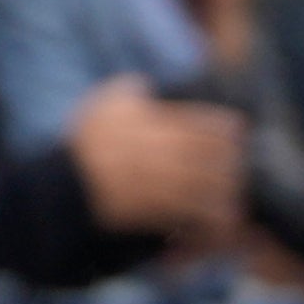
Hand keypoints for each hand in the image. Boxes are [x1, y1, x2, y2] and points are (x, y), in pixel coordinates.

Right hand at [63, 80, 245, 245]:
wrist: (64, 185)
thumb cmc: (84, 144)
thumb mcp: (103, 104)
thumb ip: (129, 90)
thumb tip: (148, 84)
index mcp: (153, 123)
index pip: (203, 122)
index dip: (226, 127)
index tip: (238, 130)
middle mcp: (161, 151)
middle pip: (212, 154)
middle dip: (231, 160)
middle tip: (240, 164)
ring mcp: (159, 181)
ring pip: (207, 185)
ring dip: (226, 190)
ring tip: (235, 193)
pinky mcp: (154, 209)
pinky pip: (192, 213)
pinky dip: (210, 216)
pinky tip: (222, 219)